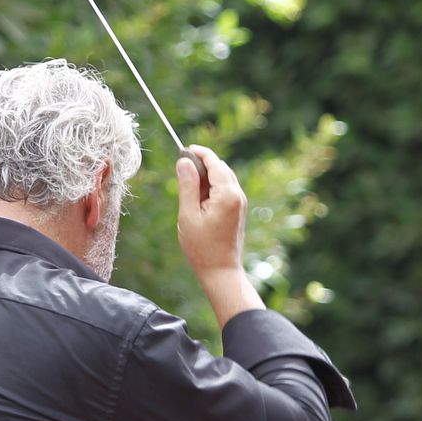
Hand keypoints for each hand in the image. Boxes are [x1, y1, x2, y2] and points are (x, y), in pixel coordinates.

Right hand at [176, 145, 246, 277]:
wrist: (221, 271)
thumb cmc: (201, 247)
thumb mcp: (188, 214)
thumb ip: (187, 185)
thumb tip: (184, 161)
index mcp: (227, 194)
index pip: (215, 162)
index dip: (199, 153)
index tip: (183, 149)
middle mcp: (238, 195)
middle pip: (221, 167)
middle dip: (202, 164)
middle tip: (181, 172)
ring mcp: (240, 203)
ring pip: (223, 178)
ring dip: (207, 177)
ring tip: (188, 189)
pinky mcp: (238, 210)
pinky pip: (225, 190)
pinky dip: (212, 188)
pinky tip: (198, 200)